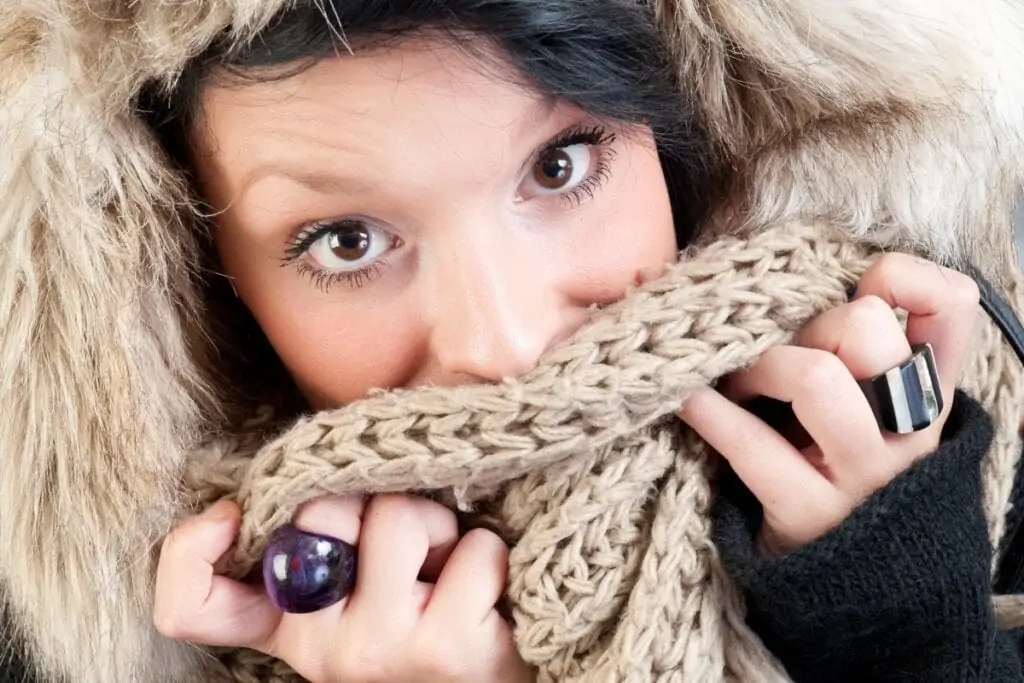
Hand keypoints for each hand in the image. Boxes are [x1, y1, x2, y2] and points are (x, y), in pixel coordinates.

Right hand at [154, 494, 533, 682]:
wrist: (497, 678)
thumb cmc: (432, 605)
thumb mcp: (365, 572)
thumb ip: (327, 527)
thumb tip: (318, 458)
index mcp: (287, 622)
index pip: (191, 608)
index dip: (191, 551)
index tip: (232, 515)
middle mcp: (316, 648)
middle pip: (320, 508)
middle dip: (381, 500)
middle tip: (410, 551)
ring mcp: (375, 651)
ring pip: (400, 515)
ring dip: (442, 527)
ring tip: (448, 572)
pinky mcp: (442, 650)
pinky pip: (472, 549)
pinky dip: (488, 554)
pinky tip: (485, 597)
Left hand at [678, 254, 979, 553]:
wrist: (857, 590)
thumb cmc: (845, 470)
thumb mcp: (873, 411)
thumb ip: (861, 352)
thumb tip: (797, 281)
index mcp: (931, 395)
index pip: (950, 306)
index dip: (903, 277)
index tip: (859, 287)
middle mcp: (911, 432)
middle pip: (868, 330)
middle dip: (810, 323)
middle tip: (780, 348)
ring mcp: (863, 477)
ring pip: (818, 379)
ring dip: (763, 366)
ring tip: (739, 383)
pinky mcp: (809, 515)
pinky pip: (754, 447)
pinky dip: (709, 412)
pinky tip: (690, 401)